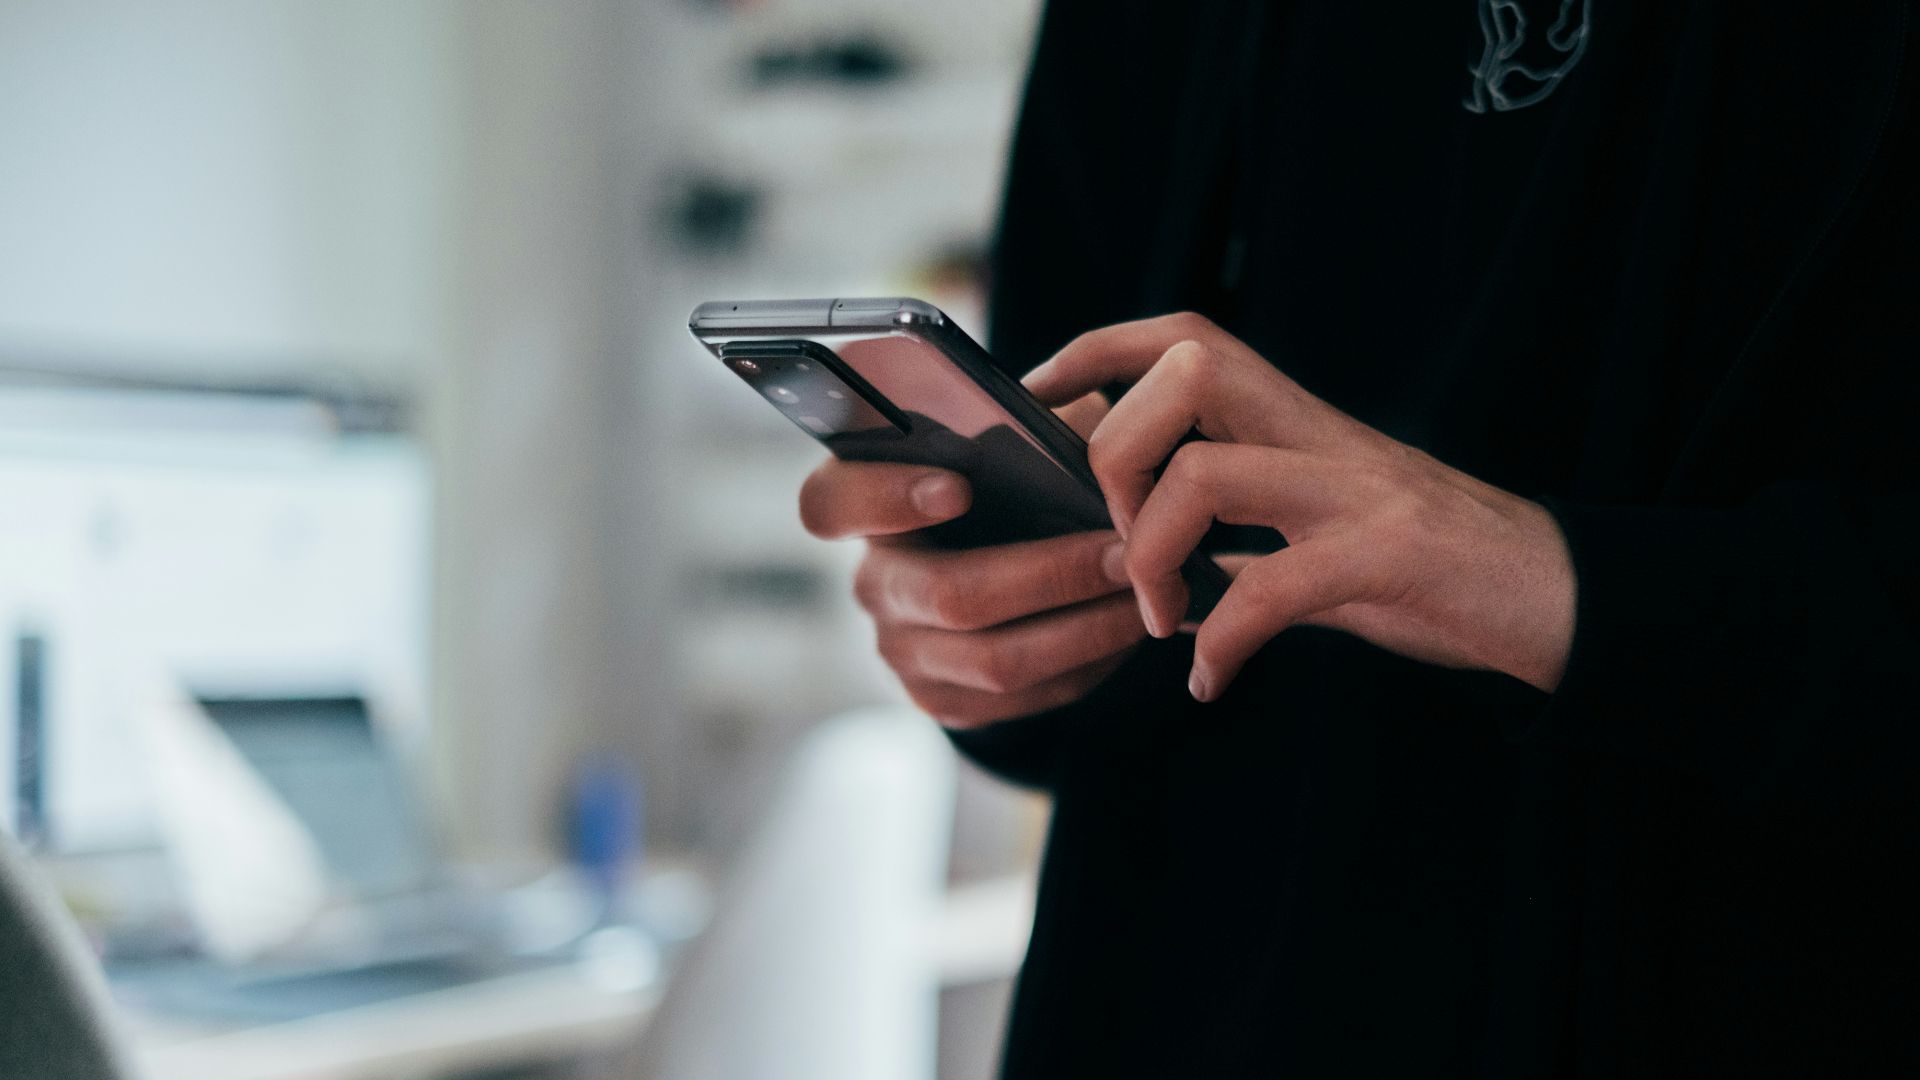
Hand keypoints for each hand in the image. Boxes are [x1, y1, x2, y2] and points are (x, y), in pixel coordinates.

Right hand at [799, 394, 1148, 727]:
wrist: (1004, 571)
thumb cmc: (1010, 484)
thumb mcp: (1013, 439)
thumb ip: (1029, 425)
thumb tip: (1082, 431)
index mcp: (866, 503)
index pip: (831, 502)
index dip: (886, 498)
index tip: (959, 486)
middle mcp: (873, 582)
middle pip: (948, 594)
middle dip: (1051, 575)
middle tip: (1126, 552)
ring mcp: (902, 650)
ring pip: (995, 660)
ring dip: (1085, 628)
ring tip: (1146, 594)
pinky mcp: (942, 700)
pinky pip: (1021, 698)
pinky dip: (1085, 664)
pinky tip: (1125, 630)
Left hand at [1024, 313, 1575, 701]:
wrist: (1557, 598)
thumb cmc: (1430, 569)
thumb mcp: (1321, 533)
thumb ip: (1242, 533)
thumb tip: (1148, 557)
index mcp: (1297, 422)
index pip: (1182, 337)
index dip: (1095, 352)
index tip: (1037, 402)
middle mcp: (1321, 435)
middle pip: (1184, 372)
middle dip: (1116, 455)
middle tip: (1118, 544)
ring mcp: (1357, 490)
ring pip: (1207, 474)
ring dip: (1155, 555)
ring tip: (1161, 620)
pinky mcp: (1389, 557)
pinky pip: (1273, 588)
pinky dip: (1223, 641)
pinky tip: (1212, 680)